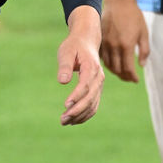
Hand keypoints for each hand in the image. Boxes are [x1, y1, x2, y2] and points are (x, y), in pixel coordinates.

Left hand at [57, 6, 103, 124]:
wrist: (86, 41)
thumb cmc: (74, 46)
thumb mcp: (66, 51)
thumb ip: (65, 66)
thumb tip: (62, 81)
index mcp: (91, 68)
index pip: (85, 86)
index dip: (76, 96)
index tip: (65, 105)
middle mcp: (98, 78)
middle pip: (90, 98)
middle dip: (77, 111)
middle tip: (62, 119)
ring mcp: (99, 85)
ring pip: (93, 104)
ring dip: (80, 115)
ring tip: (64, 122)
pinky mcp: (97, 89)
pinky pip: (94, 105)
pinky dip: (85, 114)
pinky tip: (73, 120)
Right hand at [99, 0, 149, 82]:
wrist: (119, 2)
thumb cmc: (134, 16)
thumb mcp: (144, 33)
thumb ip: (144, 51)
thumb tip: (141, 66)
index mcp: (126, 45)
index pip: (127, 69)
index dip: (132, 77)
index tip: (136, 80)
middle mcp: (114, 46)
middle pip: (117, 69)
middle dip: (124, 77)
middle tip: (129, 78)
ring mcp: (105, 43)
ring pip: (108, 64)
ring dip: (115, 71)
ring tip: (122, 73)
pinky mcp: (101, 39)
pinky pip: (102, 56)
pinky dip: (107, 63)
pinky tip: (113, 63)